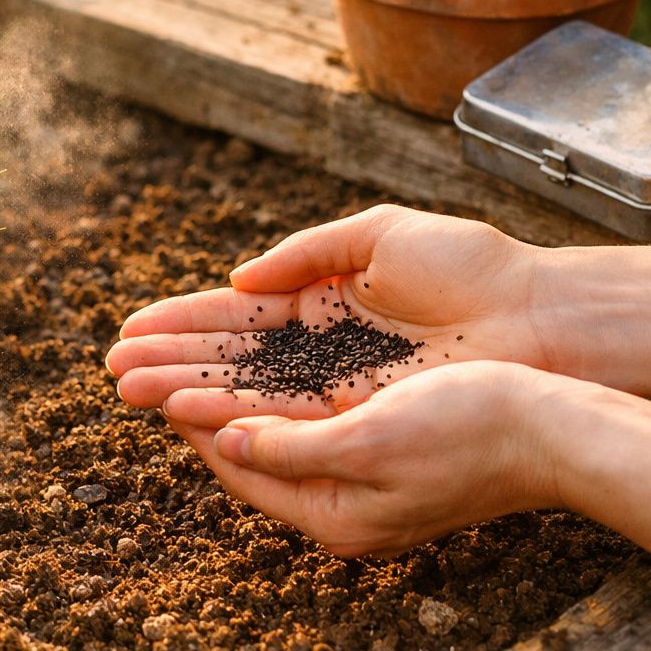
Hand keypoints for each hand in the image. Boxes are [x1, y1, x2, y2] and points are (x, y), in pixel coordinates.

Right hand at [108, 205, 555, 425]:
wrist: (538, 315)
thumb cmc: (470, 266)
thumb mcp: (379, 235)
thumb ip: (304, 253)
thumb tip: (238, 276)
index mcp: (326, 301)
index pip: (239, 316)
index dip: (185, 322)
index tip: (134, 327)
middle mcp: (324, 350)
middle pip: (232, 358)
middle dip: (171, 360)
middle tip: (112, 369)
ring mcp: (339, 385)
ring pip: (247, 390)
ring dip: (186, 388)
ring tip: (129, 389)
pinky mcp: (360, 414)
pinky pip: (284, 415)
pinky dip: (235, 411)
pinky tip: (188, 407)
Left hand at [167, 361, 569, 555]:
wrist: (553, 428)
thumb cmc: (468, 432)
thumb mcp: (367, 441)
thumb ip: (290, 448)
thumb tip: (225, 443)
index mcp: (333, 515)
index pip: (236, 466)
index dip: (188, 417)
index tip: (149, 375)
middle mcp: (341, 503)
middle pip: (244, 446)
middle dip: (191, 400)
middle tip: (137, 365)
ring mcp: (360, 479)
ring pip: (271, 428)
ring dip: (223, 389)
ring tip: (177, 355)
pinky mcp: (380, 449)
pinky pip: (305, 418)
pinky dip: (269, 388)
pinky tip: (254, 361)